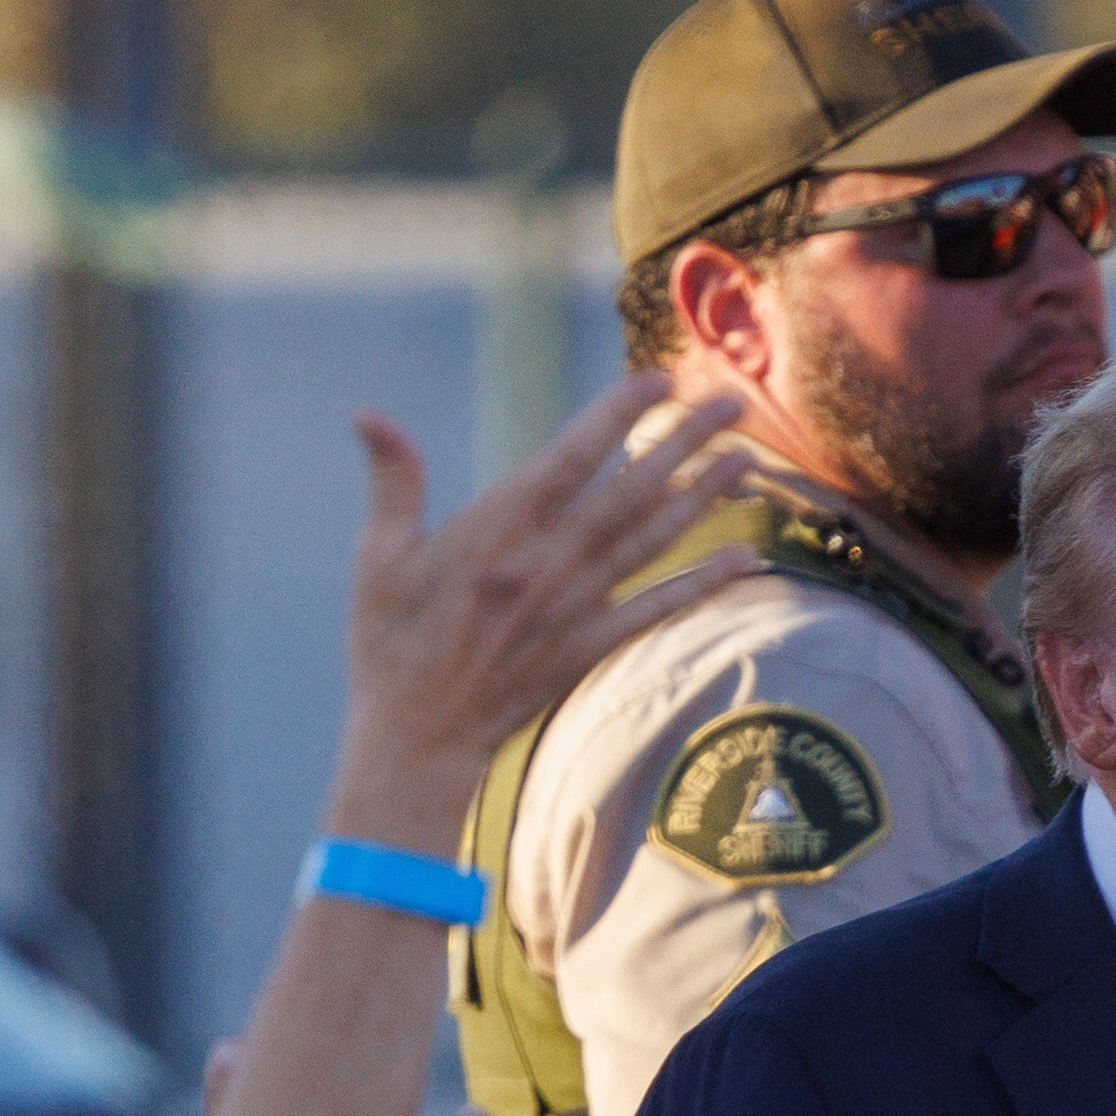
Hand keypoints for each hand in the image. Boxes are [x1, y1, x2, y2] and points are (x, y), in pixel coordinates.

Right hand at [328, 376, 757, 843]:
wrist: (420, 737)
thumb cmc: (391, 642)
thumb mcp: (379, 558)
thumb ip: (394, 482)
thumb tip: (369, 415)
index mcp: (496, 530)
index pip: (572, 457)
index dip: (619, 414)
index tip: (659, 378)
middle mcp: (547, 562)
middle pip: (630, 490)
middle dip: (683, 441)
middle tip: (731, 400)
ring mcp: (575, 606)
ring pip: (652, 540)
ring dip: (703, 497)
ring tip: (746, 458)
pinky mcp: (590, 647)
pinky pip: (658, 609)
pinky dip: (703, 584)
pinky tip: (744, 558)